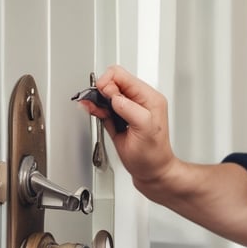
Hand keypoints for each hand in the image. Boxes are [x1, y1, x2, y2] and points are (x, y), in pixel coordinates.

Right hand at [79, 65, 176, 184]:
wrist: (151, 172)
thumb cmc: (153, 155)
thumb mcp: (145, 129)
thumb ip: (130, 109)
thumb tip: (114, 97)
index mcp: (149, 98)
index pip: (122, 76)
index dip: (109, 83)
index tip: (105, 98)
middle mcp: (139, 101)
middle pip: (112, 81)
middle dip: (101, 90)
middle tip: (99, 105)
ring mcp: (128, 109)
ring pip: (106, 93)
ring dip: (97, 99)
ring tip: (93, 108)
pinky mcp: (119, 118)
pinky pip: (104, 106)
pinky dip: (96, 107)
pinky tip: (93, 110)